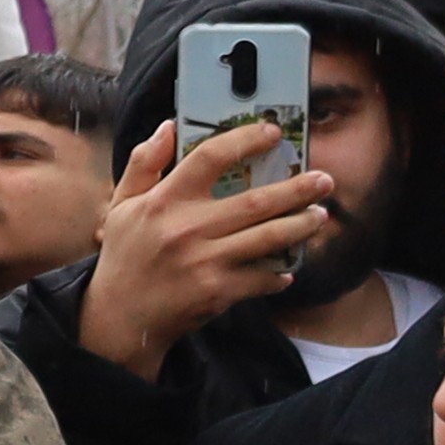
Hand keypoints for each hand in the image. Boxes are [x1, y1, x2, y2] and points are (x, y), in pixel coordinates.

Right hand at [75, 118, 337, 373]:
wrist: (121, 316)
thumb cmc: (124, 256)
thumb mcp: (121, 205)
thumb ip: (143, 164)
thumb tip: (168, 128)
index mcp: (164, 201)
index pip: (210, 157)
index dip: (245, 141)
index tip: (272, 133)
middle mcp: (187, 228)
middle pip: (255, 201)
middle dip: (297, 189)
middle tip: (324, 179)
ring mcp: (205, 261)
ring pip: (268, 237)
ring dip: (301, 225)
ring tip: (320, 216)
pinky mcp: (218, 292)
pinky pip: (262, 278)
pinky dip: (279, 273)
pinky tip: (288, 268)